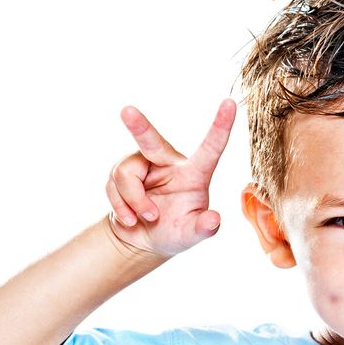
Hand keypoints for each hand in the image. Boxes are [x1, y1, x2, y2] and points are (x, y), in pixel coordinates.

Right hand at [105, 98, 236, 257]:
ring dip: (133, 202)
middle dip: (139, 126)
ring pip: (125, 174)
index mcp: (194, 173)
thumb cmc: (175, 233)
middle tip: (127, 111)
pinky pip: (113, 186)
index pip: (210, 148)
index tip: (230, 103)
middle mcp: (167, 162)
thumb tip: (213, 219)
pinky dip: (121, 207)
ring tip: (145, 218)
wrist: (144, 240)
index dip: (220, 126)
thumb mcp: (191, 234)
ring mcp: (142, 165)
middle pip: (152, 141)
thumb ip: (203, 228)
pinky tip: (130, 219)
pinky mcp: (122, 172)